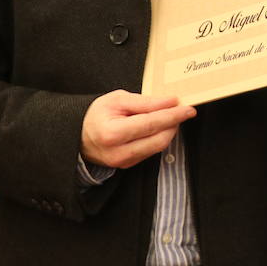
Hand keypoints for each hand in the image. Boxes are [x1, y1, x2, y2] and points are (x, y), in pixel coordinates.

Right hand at [80, 89, 194, 168]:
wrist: (78, 134)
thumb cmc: (97, 114)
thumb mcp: (118, 99)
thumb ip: (145, 102)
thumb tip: (170, 102)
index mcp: (112, 133)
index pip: (152, 124)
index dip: (173, 116)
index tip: (188, 108)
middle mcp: (118, 152)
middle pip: (159, 139)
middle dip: (174, 123)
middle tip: (181, 109)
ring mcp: (123, 162)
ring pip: (158, 147)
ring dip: (169, 130)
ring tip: (169, 115)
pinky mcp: (127, 165)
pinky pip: (151, 151)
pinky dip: (159, 138)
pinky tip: (158, 126)